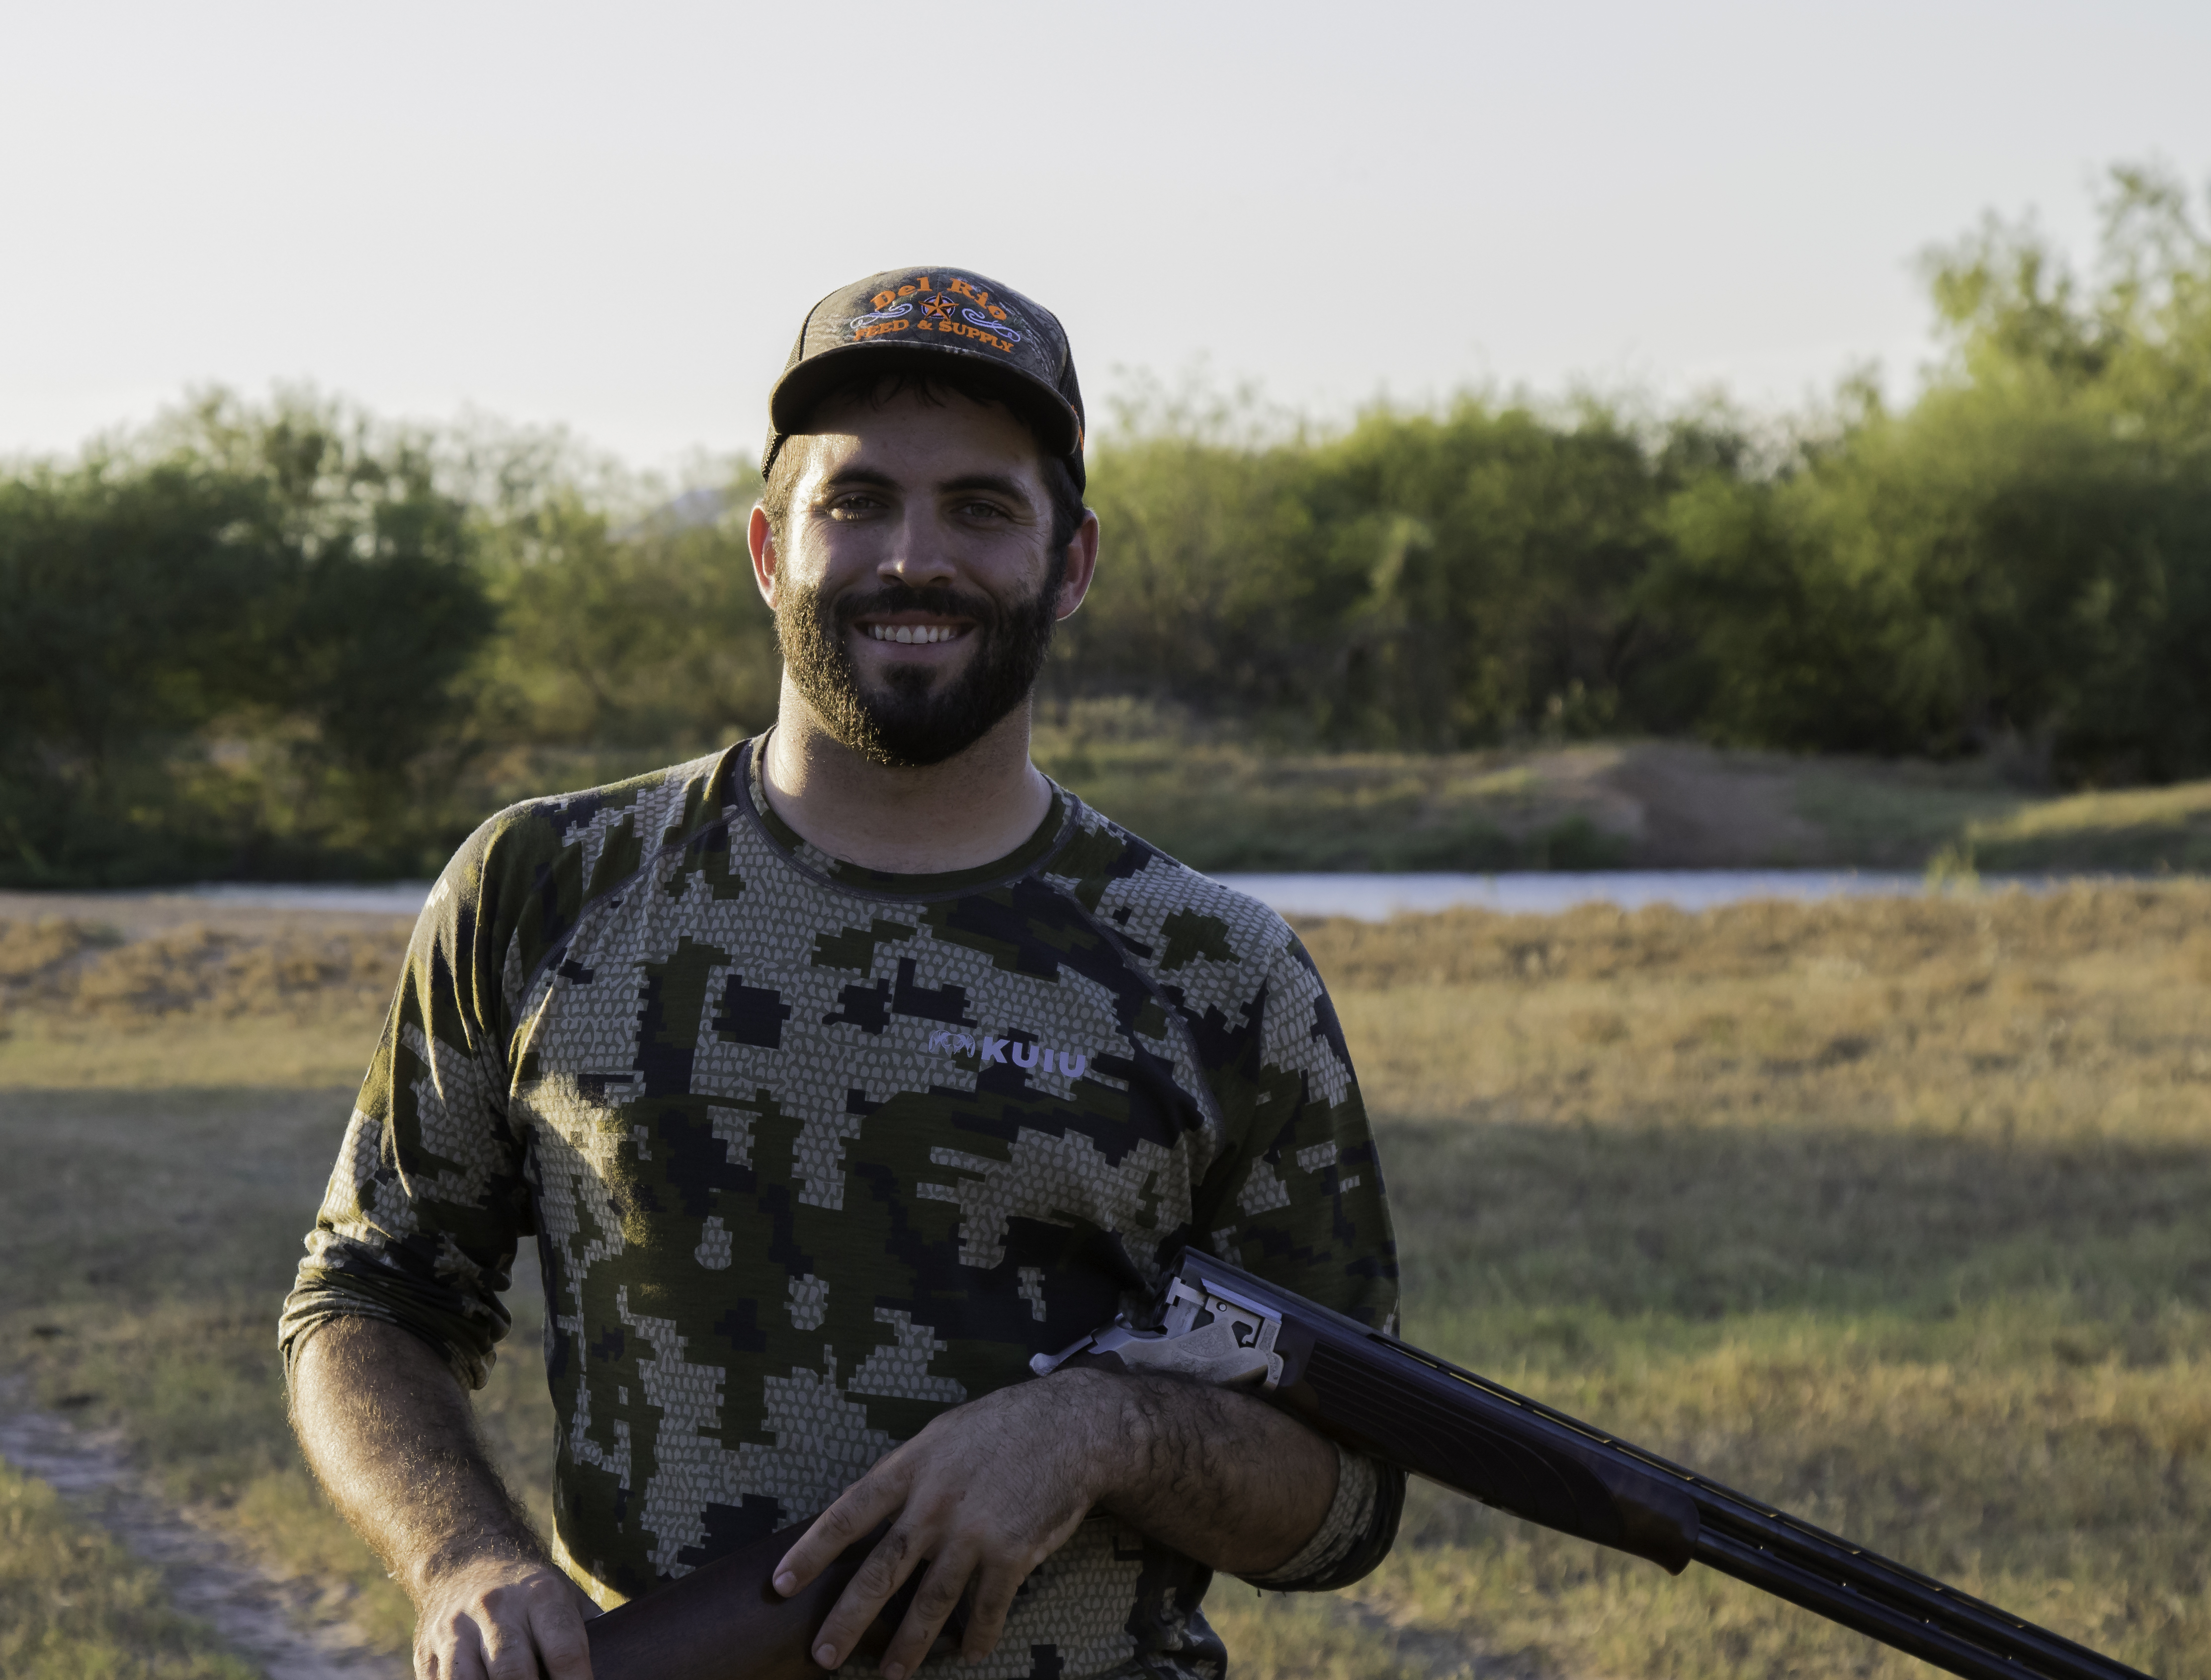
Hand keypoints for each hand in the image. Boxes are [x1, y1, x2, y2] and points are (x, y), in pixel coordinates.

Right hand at [412, 1554, 594, 1679]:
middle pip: (513, 1671)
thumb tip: (621, 1664)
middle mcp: (495, 1609)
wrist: (467, 1562)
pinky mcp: (427, 1652)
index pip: (564, 1649)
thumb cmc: (531, 1594)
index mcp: (540, 1595)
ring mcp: (456, 1630)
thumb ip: (589, 1631)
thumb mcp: (566, 1597)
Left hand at [771, 1371, 1121, 1677]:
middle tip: (822, 1656)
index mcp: (911, 1468)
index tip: (780, 1584)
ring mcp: (973, 1531)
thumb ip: (906, 1474)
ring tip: (890, 1676)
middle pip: (881, 1571)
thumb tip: (868, 1511)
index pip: (847, 1514)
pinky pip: (987, 1608)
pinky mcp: (1012, 1554)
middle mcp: (935, 1503)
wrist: (1072, 1427)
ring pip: (931, 1601)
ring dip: (908, 1645)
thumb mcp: (942, 1435)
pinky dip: (977, 1636)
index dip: (810, 1551)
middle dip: (848, 1619)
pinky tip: (968, 1654)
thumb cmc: (1003, 1427)